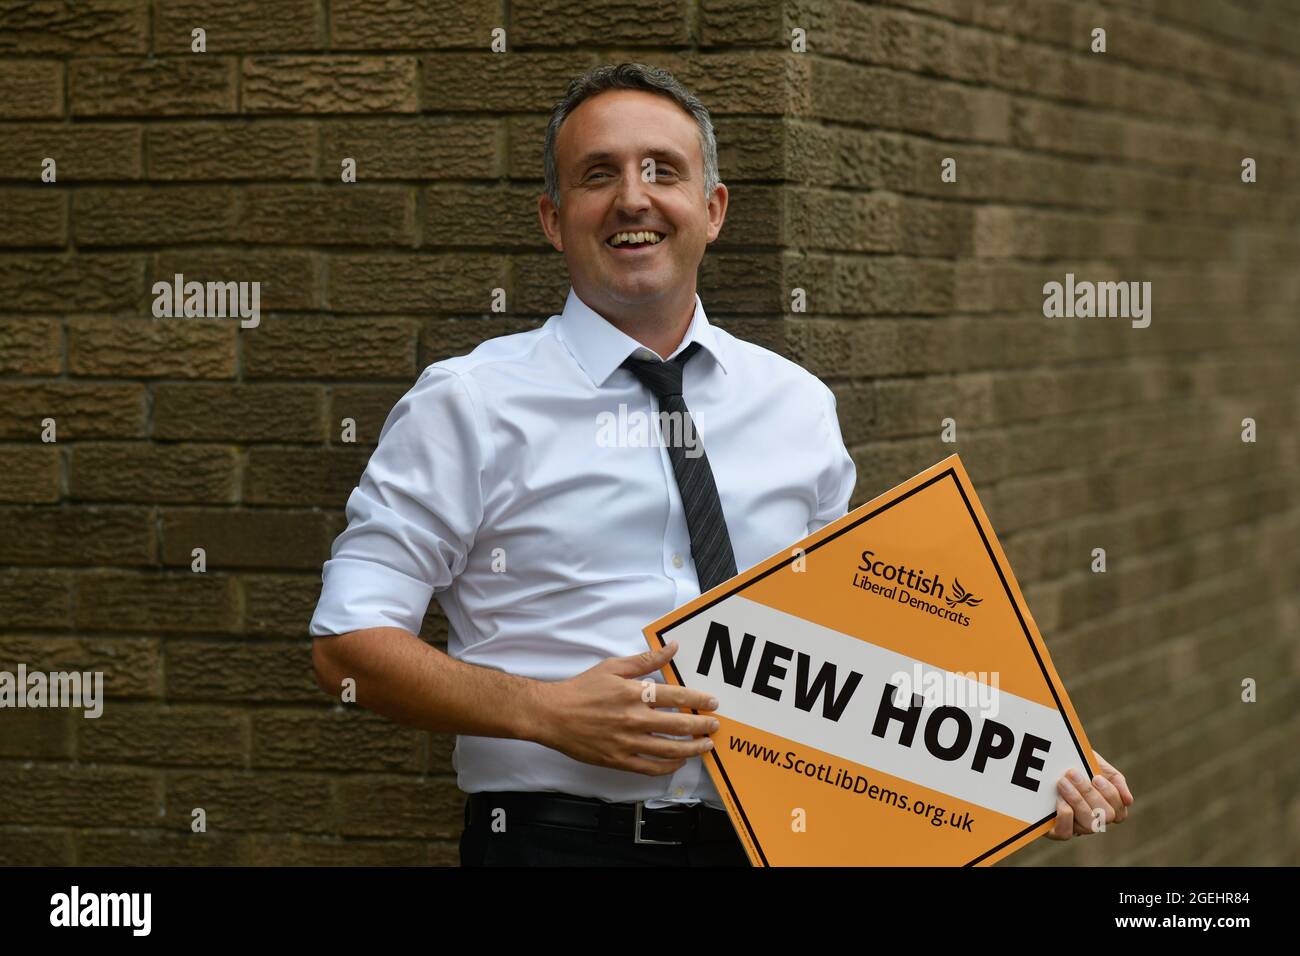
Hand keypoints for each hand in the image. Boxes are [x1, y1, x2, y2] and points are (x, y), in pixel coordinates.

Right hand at [527, 640, 719, 775]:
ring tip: (706, 745)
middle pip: (678, 725)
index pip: (676, 697)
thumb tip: (671, 648)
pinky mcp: (618, 760)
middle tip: (715, 725)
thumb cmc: (581, 689)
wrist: (552, 715)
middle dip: (702, 726)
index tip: (713, 702)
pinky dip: (668, 767)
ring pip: (669, 749)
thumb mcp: (613, 667)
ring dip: (692, 748)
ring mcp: (626, 742)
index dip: (698, 700)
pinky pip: (650, 768)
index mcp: (633, 694)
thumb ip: (645, 660)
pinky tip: (679, 762)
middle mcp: (633, 719)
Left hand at [1047, 750, 1133, 839]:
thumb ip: (1115, 778)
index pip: (1119, 811)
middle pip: (1105, 817)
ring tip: (1062, 782)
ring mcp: (1076, 826)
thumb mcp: (1095, 763)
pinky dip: (1065, 817)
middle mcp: (1094, 820)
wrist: (1042, 760)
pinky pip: (1066, 834)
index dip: (1110, 796)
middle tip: (1072, 773)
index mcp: (1105, 806)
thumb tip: (1128, 800)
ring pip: (1089, 826)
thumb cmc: (1073, 761)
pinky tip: (1058, 800)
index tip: (1096, 777)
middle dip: (1089, 793)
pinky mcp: (1055, 830)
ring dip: (1076, 801)